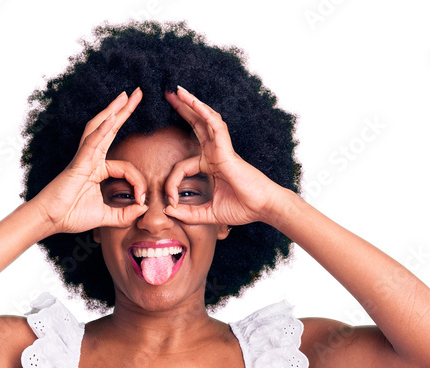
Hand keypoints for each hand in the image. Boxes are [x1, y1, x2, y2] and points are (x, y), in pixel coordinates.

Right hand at [31, 90, 147, 233]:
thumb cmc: (71, 215)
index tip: (141, 199)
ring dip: (113, 110)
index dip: (138, 182)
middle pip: (110, 130)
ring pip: (100, 128)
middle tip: (137, 93)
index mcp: (97, 170)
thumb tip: (144, 209)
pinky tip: (112, 117)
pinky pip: (92, 143)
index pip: (126, 168)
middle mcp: (91, 159)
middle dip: (124, 112)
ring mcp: (84, 159)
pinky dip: (102, 130)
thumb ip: (125, 214)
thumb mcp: (106, 217)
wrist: (50, 219)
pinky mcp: (78, 163)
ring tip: (125, 95)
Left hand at [163, 86, 283, 226]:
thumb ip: (189, 214)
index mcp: (210, 167)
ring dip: (191, 104)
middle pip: (195, 127)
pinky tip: (193, 101)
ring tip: (177, 90)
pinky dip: (204, 112)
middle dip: (182, 111)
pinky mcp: (227, 149)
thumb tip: (168, 210)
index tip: (170, 202)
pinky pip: (214, 125)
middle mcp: (215, 154)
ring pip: (204, 120)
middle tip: (169, 96)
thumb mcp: (208, 214)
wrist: (262, 208)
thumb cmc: (242, 208)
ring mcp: (221, 149)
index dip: (171, 184)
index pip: (182, 167)